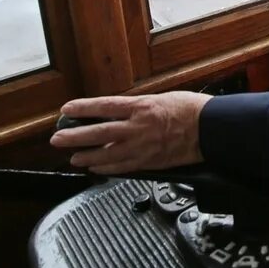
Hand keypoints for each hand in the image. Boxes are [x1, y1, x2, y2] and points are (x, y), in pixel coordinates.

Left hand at [50, 91, 211, 174]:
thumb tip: (120, 112)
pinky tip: (97, 168)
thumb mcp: (162, 99)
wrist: (211, 129)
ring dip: (87, 156)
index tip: (67, 109)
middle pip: (98, 133)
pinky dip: (107, 168)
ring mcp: (142, 147)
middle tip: (57, 139)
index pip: (104, 107)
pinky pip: (122, 167)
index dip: (83, 109)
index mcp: (142, 107)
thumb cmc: (192, 110)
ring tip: (73, 157)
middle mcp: (138, 127)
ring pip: (107, 154)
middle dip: (74, 136)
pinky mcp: (150, 162)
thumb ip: (139, 108)